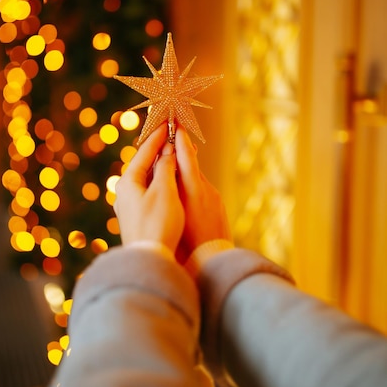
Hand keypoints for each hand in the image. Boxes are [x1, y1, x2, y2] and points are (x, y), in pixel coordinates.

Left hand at [114, 123, 184, 251]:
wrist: (150, 260)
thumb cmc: (158, 224)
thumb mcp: (165, 192)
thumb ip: (166, 168)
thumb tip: (167, 151)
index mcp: (128, 182)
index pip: (144, 152)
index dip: (158, 136)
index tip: (168, 122)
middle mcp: (124, 192)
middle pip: (143, 164)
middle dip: (159, 150)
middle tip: (171, 136)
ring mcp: (128, 206)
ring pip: (145, 178)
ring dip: (160, 166)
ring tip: (172, 155)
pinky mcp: (135, 218)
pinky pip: (147, 191)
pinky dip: (159, 181)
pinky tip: (168, 182)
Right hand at [174, 126, 231, 262]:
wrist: (213, 262)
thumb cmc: (186, 242)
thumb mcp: (175, 212)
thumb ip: (171, 188)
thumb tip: (167, 167)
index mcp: (193, 189)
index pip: (187, 156)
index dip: (181, 139)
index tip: (176, 124)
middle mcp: (206, 189)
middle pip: (191, 167)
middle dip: (181, 156)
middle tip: (171, 142)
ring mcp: (215, 198)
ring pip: (196, 182)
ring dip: (185, 177)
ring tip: (173, 178)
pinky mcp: (219, 207)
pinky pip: (203, 193)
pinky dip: (193, 192)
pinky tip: (186, 201)